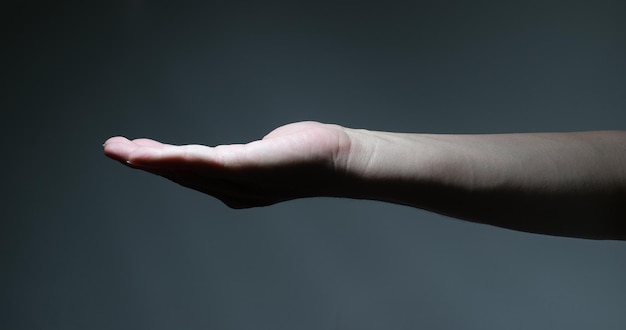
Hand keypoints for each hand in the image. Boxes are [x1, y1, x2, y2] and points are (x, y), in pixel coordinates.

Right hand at [104, 121, 354, 207]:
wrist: (339, 160)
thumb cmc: (306, 157)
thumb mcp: (264, 155)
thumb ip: (241, 159)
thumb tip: (226, 157)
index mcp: (233, 185)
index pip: (189, 172)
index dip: (159, 163)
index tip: (133, 150)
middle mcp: (233, 188)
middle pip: (181, 173)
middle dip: (144, 161)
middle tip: (111, 149)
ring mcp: (240, 179)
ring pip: (187, 170)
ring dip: (151, 160)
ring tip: (122, 151)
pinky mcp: (249, 166)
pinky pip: (205, 163)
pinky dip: (176, 158)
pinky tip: (155, 154)